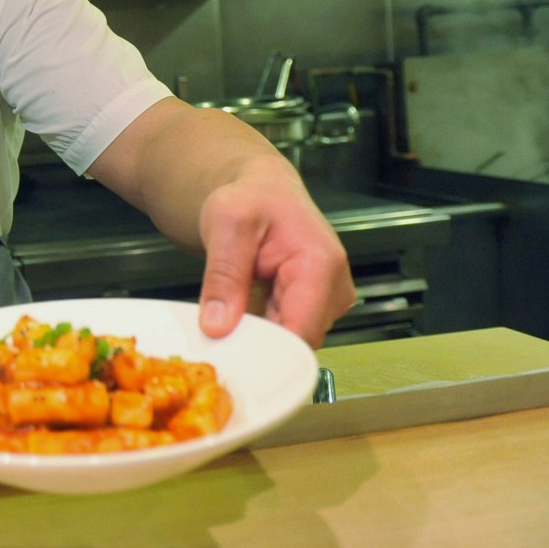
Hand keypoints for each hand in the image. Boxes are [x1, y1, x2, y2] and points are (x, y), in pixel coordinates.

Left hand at [195, 157, 355, 347]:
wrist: (263, 190)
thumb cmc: (250, 198)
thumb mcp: (226, 225)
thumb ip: (224, 275)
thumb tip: (217, 326)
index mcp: (321, 265)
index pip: (301, 332)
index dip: (267, 353)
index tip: (230, 357)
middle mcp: (333, 289)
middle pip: (296, 343)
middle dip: (256, 347)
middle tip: (215, 337)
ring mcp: (326, 302)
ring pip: (288, 343)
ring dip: (256, 339)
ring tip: (224, 318)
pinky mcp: (312, 308)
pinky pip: (283, 334)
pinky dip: (258, 331)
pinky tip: (236, 318)